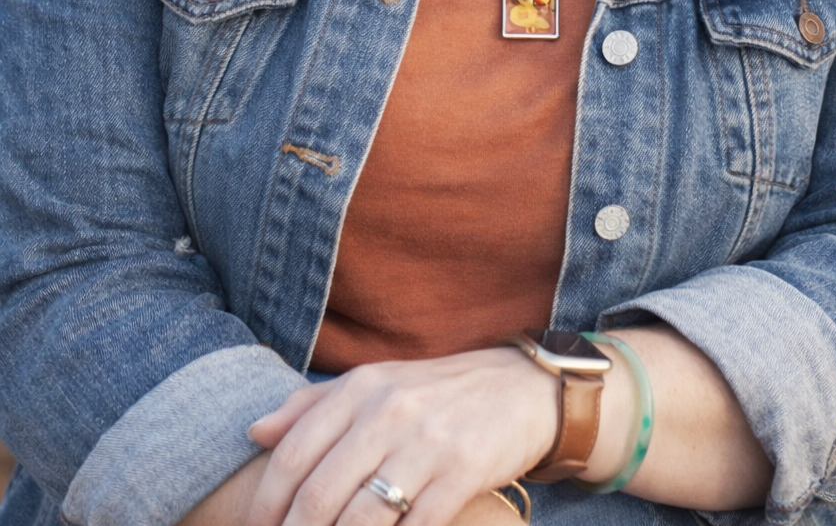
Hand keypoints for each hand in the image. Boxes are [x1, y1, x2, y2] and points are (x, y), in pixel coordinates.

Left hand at [243, 346, 558, 525]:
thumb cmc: (436, 393)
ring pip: (361, 518)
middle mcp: (390, 410)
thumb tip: (255, 431)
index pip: (295, 452)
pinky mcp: (463, 472)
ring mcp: (428, 442)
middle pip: (321, 492)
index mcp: (361, 388)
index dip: (268, 501)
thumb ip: (313, 405)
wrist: (520, 387)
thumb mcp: (376, 384)